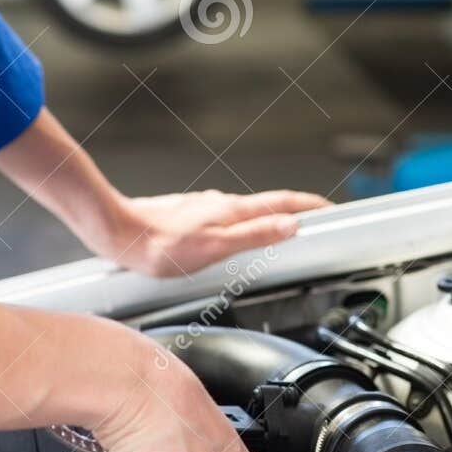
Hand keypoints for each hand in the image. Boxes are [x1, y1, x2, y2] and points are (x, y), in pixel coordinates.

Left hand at [92, 188, 331, 278]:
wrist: (117, 232)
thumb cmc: (159, 246)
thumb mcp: (214, 248)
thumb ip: (254, 236)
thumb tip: (291, 226)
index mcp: (231, 210)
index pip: (282, 204)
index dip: (310, 206)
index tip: (334, 210)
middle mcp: (220, 204)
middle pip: (267, 206)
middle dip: (295, 212)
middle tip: (317, 220)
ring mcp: (203, 209)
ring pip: (245, 213)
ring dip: (268, 219)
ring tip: (283, 232)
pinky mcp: (187, 217)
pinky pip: (226, 220)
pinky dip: (243, 226)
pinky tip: (235, 238)